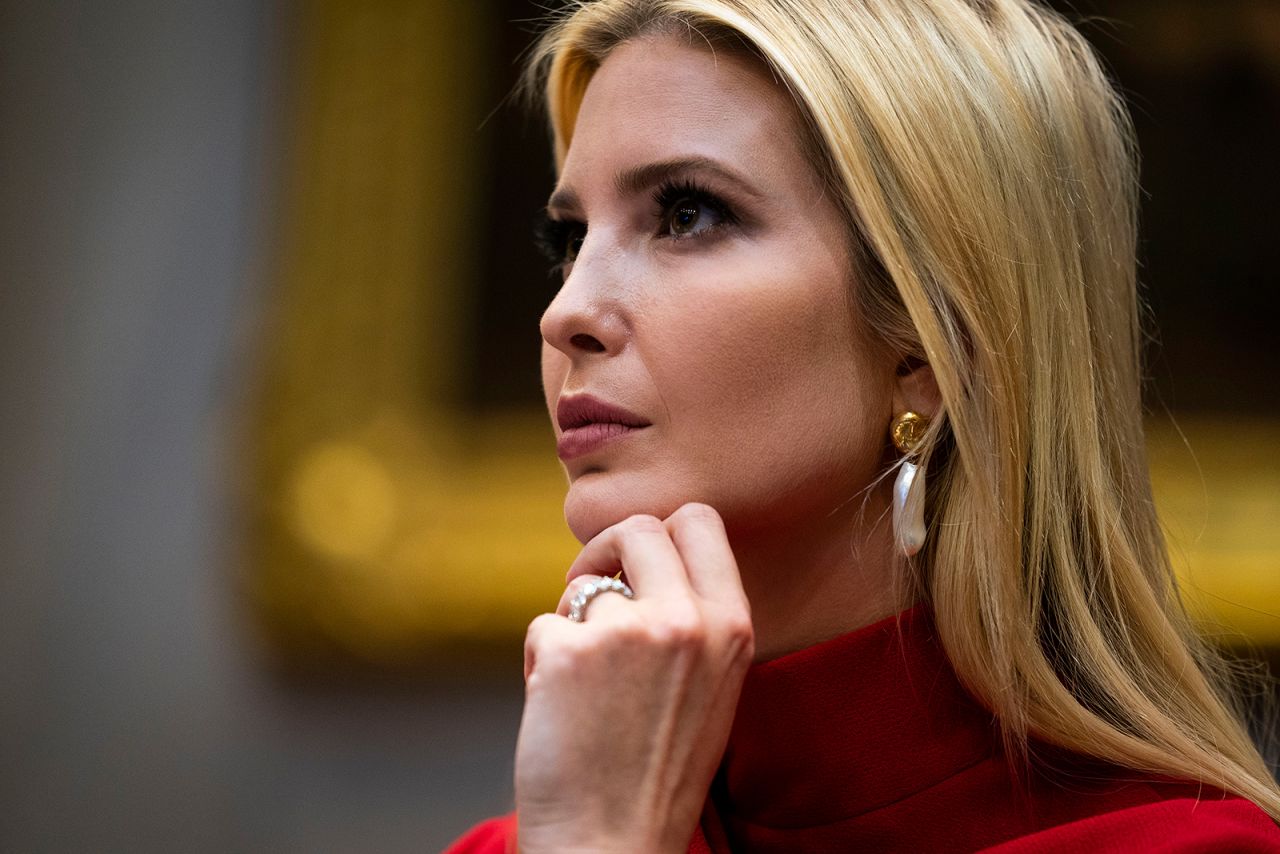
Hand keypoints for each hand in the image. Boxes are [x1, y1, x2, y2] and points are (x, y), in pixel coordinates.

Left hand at [514, 503, 754, 853]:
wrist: (614, 843)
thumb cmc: (657, 770)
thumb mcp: (712, 685)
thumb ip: (693, 617)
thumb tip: (642, 555)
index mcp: (732, 626)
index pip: (700, 519)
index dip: (661, 532)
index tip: (637, 564)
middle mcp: (686, 620)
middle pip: (638, 530)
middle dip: (605, 554)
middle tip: (586, 593)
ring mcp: (627, 631)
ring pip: (582, 589)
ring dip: (573, 625)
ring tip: (584, 689)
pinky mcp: (569, 651)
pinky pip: (544, 627)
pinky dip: (542, 661)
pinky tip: (559, 710)